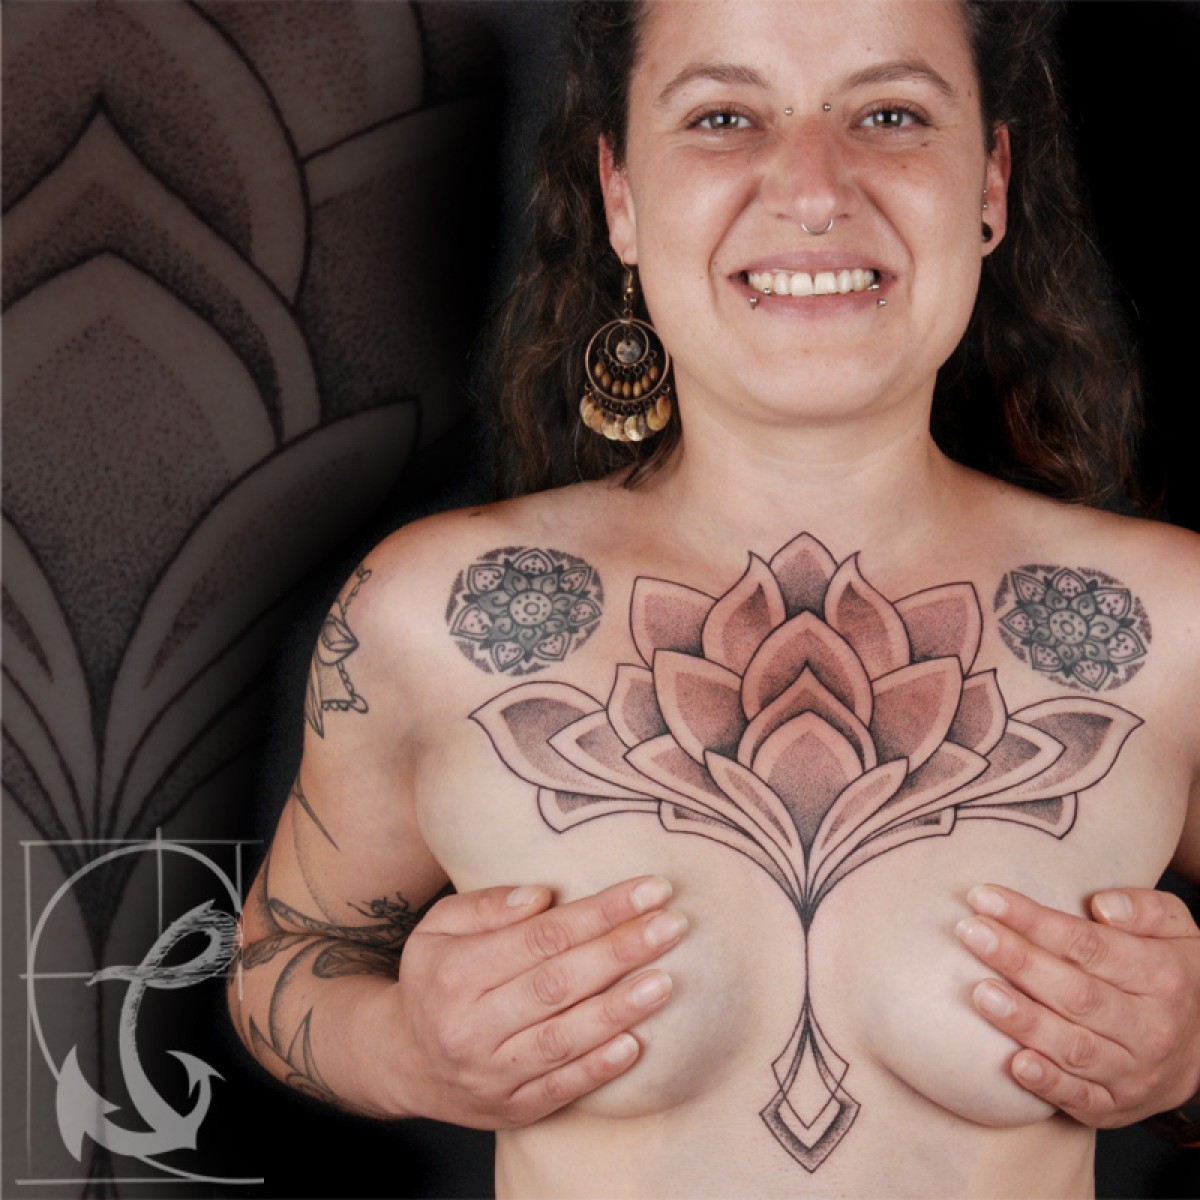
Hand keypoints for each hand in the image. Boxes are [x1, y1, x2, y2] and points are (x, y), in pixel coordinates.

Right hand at [382, 876, 685, 1128]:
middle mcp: (470, 1026)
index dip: (599, 911)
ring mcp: (491, 1073)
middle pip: (557, 983)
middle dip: (620, 951)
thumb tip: (542, 895)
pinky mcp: (512, 1110)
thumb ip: (485, 906)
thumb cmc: (436, 978)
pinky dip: (598, 1068)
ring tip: (665, 980)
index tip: (649, 890)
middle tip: (671, 924)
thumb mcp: (438, 927)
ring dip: (618, 1009)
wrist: (404, 1061)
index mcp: (455, 972)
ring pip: (563, 1039)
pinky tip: (636, 1044)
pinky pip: (560, 1089)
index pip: (540, 936)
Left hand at [955, 884, 1199, 1126]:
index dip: (1033, 920)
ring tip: (982, 992)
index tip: (984, 898)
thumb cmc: (1170, 971)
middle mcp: (1150, 1027)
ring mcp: (1133, 1071)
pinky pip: (1080, 1099)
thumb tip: (1102, 905)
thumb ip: (1144, 908)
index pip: (1089, 945)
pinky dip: (1047, 1084)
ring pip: (1074, 1047)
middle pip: (1076, 994)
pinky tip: (1014, 1064)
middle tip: (970, 933)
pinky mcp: (1114, 1106)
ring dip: (1024, 1021)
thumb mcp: (1176, 929)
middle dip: (1018, 961)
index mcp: (1161, 975)